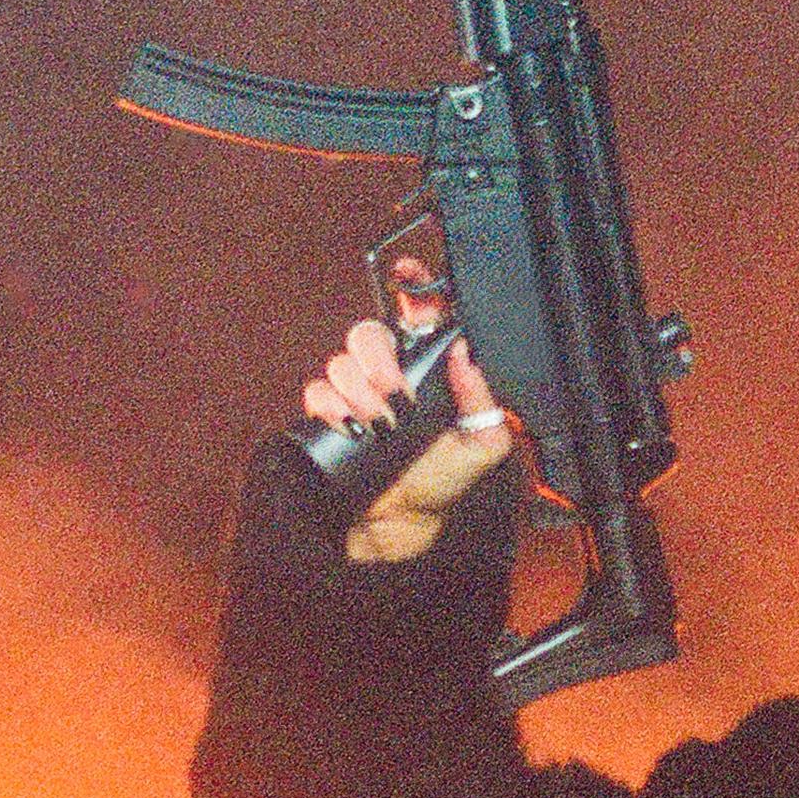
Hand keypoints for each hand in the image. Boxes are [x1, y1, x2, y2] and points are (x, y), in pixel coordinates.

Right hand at [300, 268, 517, 563]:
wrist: (398, 522)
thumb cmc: (442, 482)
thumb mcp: (481, 444)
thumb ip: (483, 398)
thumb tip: (465, 352)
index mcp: (429, 369)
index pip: (420, 313)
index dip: (413, 285)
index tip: (406, 275)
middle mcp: (391, 373)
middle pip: (369, 332)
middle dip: (378, 358)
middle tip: (394, 393)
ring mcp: (357, 391)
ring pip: (340, 359)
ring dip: (358, 391)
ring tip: (378, 425)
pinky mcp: (329, 412)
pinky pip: (316, 389)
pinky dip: (329, 406)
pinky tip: (347, 427)